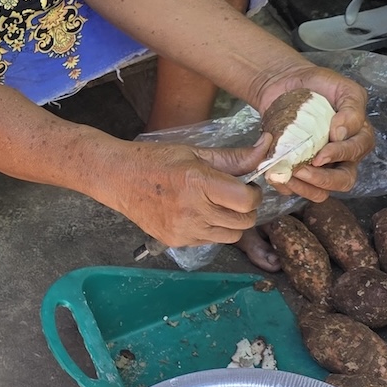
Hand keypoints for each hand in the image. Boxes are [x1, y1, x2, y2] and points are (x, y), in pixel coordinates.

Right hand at [120, 135, 271, 247]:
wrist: (118, 178)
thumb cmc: (156, 160)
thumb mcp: (195, 153)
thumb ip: (234, 157)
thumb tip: (268, 145)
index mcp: (198, 182)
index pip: (246, 200)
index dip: (253, 193)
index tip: (246, 185)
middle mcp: (192, 210)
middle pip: (244, 221)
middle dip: (245, 208)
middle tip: (232, 195)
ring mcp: (183, 229)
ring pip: (230, 236)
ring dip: (230, 222)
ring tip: (215, 205)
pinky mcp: (176, 241)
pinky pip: (209, 241)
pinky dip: (211, 229)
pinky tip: (197, 213)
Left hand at [255, 65, 373, 201]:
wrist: (285, 83)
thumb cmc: (318, 84)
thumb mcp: (343, 88)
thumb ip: (351, 109)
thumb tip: (342, 133)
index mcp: (357, 138)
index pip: (355, 154)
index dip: (339, 156)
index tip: (320, 154)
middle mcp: (341, 157)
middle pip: (342, 181)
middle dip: (322, 179)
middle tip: (301, 170)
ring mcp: (319, 166)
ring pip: (319, 192)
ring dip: (303, 188)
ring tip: (285, 174)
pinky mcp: (296, 169)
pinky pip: (293, 188)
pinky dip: (283, 185)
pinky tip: (273, 174)